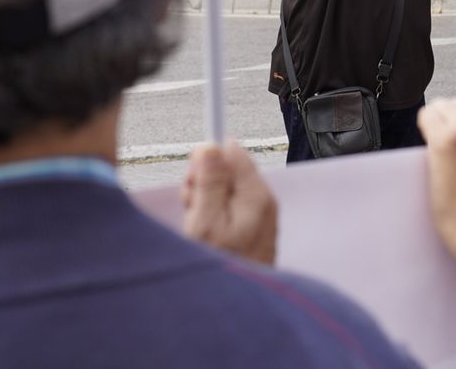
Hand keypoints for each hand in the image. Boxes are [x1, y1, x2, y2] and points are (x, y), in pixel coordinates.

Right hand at [183, 141, 277, 265]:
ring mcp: (259, 216)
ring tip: (199, 229)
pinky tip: (207, 238)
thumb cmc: (222, 268)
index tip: (193, 181)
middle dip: (203, 185)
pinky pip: (228, 210)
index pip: (230, 151)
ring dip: (204, 204)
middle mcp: (262, 201)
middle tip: (194, 211)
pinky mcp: (252, 228)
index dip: (206, 162)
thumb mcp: (205, 222)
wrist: (237, 308)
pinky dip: (212, 218)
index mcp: (256, 195)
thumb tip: (210, 145)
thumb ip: (209, 182)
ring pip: (224, 190)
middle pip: (226, 170)